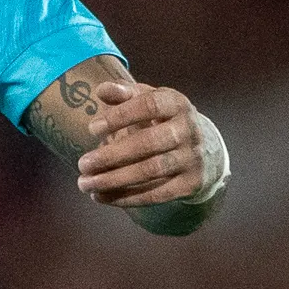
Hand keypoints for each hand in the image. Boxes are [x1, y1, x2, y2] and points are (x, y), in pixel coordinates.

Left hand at [74, 79, 206, 208]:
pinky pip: (156, 194)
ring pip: (151, 171)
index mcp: (176, 103)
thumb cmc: (163, 120)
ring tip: (84, 184)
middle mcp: (188, 130)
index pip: (150, 105)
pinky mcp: (190, 184)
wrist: (206, 150)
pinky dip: (126, 198)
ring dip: (114, 180)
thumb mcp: (149, 99)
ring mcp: (191, 158)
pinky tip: (100, 197)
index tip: (92, 128)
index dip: (120, 116)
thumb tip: (101, 90)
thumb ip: (124, 93)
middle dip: (112, 155)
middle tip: (82, 164)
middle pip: (149, 143)